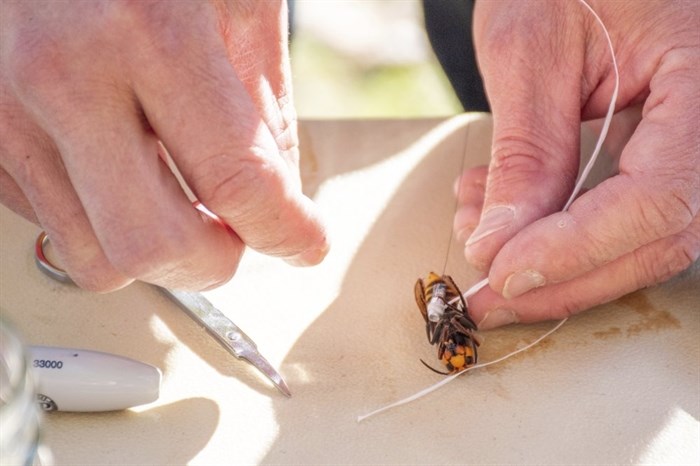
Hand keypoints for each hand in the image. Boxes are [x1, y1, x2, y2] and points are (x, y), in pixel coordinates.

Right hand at [0, 1, 327, 291]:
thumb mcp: (237, 1)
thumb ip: (262, 107)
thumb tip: (279, 199)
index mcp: (146, 30)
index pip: (237, 182)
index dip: (287, 231)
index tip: (307, 244)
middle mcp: (63, 74)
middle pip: (152, 247)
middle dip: (217, 262)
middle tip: (243, 234)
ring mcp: (8, 108)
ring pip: (97, 257)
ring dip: (159, 252)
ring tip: (186, 205)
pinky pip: (56, 227)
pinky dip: (107, 221)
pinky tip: (130, 174)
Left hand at [454, 0, 698, 327]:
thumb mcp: (528, 52)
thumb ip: (525, 152)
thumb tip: (498, 247)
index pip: (659, 197)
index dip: (578, 248)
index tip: (503, 271)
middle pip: (656, 237)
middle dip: (560, 278)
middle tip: (484, 289)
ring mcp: (692, 145)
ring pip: (640, 240)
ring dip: (552, 258)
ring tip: (476, 231)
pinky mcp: (663, 156)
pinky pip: (623, 217)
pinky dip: (556, 232)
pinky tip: (499, 214)